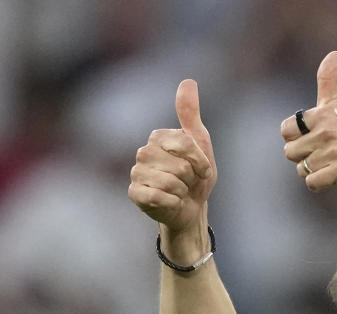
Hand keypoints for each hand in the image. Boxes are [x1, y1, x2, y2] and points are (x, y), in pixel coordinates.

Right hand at [128, 80, 216, 233]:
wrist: (191, 209)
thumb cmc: (196, 177)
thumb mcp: (200, 143)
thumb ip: (190, 114)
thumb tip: (188, 81)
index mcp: (158, 137)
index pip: (186, 143)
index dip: (201, 161)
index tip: (202, 169)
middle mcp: (143, 152)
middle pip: (180, 165)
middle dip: (191, 178)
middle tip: (187, 182)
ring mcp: (137, 173)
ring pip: (170, 182)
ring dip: (182, 192)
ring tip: (179, 192)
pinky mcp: (135, 194)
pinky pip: (159, 197)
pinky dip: (173, 203)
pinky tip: (171, 203)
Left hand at [281, 51, 336, 216]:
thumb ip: (328, 81)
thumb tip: (335, 52)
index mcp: (324, 113)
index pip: (285, 129)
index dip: (296, 138)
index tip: (316, 138)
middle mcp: (329, 129)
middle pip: (289, 152)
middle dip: (303, 158)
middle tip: (325, 155)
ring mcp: (335, 150)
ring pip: (301, 169)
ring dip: (313, 171)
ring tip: (331, 165)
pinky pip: (311, 182)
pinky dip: (318, 184)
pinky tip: (334, 178)